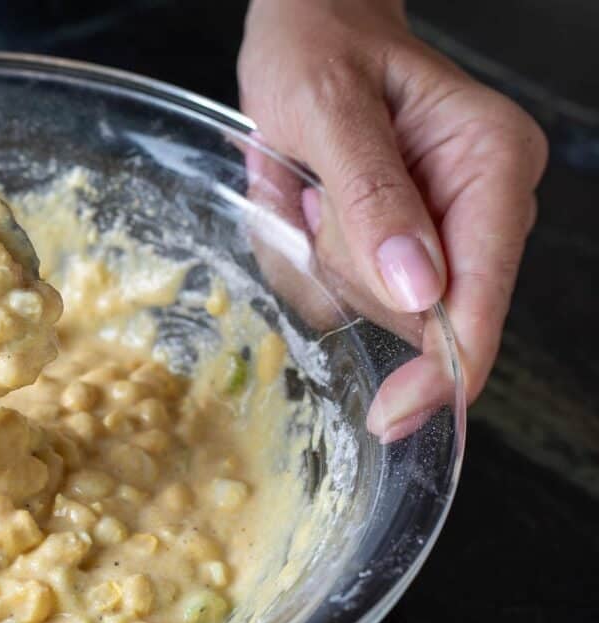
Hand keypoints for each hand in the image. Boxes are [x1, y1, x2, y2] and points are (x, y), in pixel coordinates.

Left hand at [239, 0, 546, 441]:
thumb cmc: (319, 47)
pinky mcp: (399, 243)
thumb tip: (420, 289)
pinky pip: (341, 289)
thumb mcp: (330, 110)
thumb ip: (374, 195)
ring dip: (315, 256)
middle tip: (308, 192)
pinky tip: (302, 200)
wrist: (308, 26)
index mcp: (490, 163)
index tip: (401, 413)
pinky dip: (304, 255)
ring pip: (370, 305)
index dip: (444, 364)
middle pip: (417, 311)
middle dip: (342, 267)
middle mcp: (481, 202)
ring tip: (304, 185)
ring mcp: (441, 228)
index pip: (483, 295)